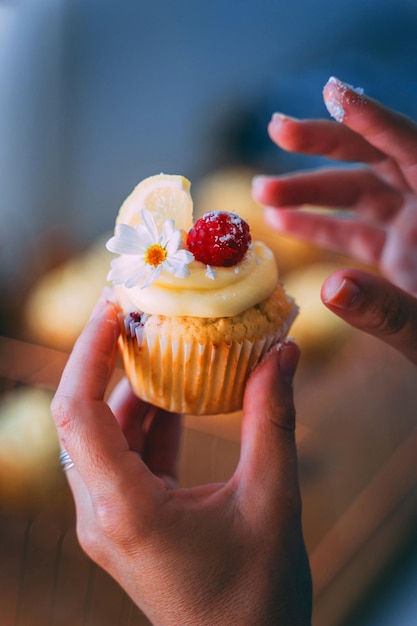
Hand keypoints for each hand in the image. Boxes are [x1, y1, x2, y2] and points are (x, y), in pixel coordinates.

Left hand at [51, 300, 311, 625]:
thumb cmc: (257, 594)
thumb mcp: (272, 499)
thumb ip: (274, 420)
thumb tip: (283, 354)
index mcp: (125, 509)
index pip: (77, 411)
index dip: (88, 351)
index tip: (114, 307)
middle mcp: (101, 512)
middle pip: (81, 417)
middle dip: (106, 360)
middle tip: (139, 314)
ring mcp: (110, 519)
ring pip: (104, 435)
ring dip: (130, 388)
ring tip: (163, 344)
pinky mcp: (127, 520)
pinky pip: (125, 455)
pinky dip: (147, 419)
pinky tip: (179, 393)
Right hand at [252, 76, 416, 363]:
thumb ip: (386, 311)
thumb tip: (330, 289)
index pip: (412, 149)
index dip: (373, 119)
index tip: (332, 93)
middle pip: (378, 158)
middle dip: (325, 142)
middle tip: (277, 128)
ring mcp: (412, 229)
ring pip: (359, 193)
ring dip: (309, 189)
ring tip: (261, 192)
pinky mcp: (398, 252)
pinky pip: (355, 231)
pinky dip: (319, 226)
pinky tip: (281, 222)